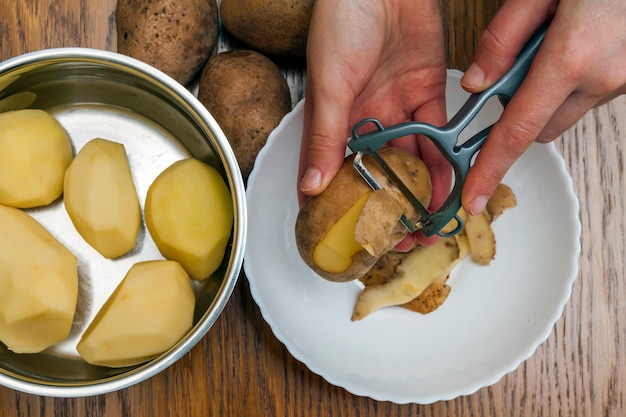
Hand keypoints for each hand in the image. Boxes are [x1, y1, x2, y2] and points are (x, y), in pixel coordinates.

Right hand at [298, 0, 450, 243]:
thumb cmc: (342, 21)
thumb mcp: (330, 85)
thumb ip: (325, 136)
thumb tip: (311, 187)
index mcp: (334, 122)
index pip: (335, 174)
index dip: (343, 207)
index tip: (353, 238)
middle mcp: (365, 121)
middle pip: (380, 174)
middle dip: (393, 207)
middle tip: (404, 239)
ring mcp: (398, 109)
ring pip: (412, 161)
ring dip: (424, 192)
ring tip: (433, 223)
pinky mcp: (427, 94)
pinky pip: (437, 136)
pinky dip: (445, 161)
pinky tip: (450, 187)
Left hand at [460, 0, 625, 214]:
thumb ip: (501, 38)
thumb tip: (474, 84)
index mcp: (571, 58)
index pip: (517, 131)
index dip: (490, 170)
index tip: (473, 198)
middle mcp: (603, 77)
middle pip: (541, 127)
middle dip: (522, 112)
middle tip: (519, 69)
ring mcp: (625, 80)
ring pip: (568, 111)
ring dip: (552, 94)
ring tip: (560, 44)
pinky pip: (593, 94)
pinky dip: (577, 81)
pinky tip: (583, 45)